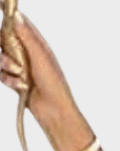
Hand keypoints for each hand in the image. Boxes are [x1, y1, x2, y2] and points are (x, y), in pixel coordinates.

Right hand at [0, 5, 76, 136]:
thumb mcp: (41, 56)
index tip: (1, 7)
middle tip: (13, 56)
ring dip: (7, 65)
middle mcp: (27, 53)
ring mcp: (20, 67)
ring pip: (1, 57)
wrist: (55, 112)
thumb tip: (15, 16)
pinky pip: (2, 74)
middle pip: (3, 39)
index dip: (9, 16)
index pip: (19, 23)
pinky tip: (20, 86)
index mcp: (36, 43)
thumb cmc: (55, 85)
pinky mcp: (15, 81)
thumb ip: (26, 36)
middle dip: (4, 47)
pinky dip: (9, 80)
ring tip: (20, 74)